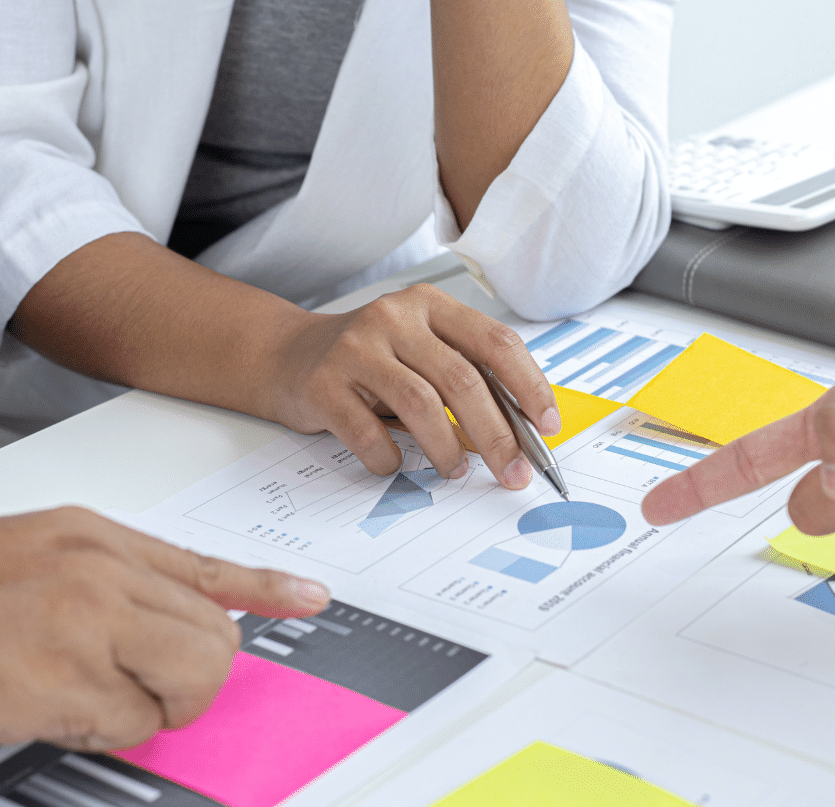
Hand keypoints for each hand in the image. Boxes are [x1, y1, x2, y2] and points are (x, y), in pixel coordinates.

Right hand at [0, 507, 329, 754]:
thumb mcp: (22, 554)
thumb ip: (98, 580)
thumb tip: (155, 623)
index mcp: (91, 534)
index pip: (204, 564)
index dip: (264, 587)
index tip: (310, 598)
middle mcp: (100, 570)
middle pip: (214, 633)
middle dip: (191, 676)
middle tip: (137, 690)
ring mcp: (84, 623)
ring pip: (192, 678)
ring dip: (153, 707)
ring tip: (87, 701)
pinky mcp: (61, 681)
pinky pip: (132, 724)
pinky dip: (101, 733)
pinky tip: (44, 711)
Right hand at [264, 283, 558, 487]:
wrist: (286, 356)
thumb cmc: (369, 361)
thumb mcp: (419, 351)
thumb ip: (463, 377)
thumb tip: (519, 433)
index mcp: (429, 305)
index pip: (495, 341)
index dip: (528, 386)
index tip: (547, 426)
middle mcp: (394, 318)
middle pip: (462, 380)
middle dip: (497, 436)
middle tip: (513, 472)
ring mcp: (355, 348)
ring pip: (420, 405)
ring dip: (447, 449)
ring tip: (455, 471)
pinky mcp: (322, 384)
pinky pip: (368, 432)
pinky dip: (390, 458)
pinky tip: (395, 464)